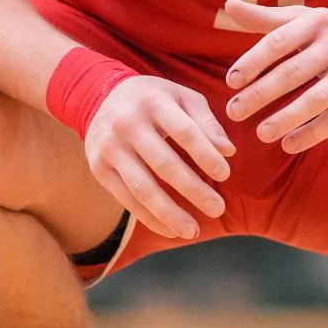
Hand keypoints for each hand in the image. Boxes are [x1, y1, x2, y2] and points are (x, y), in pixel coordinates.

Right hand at [84, 76, 234, 239]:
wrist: (100, 97)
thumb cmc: (154, 100)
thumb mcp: (182, 97)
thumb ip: (206, 122)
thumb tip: (228, 151)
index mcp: (153, 101)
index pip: (184, 132)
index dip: (206, 155)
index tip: (225, 175)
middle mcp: (126, 124)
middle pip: (164, 164)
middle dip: (193, 190)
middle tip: (217, 208)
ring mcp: (109, 147)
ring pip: (142, 188)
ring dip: (169, 213)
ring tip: (193, 230)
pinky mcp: (99, 168)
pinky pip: (126, 199)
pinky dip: (149, 218)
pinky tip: (170, 229)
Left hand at [223, 0, 327, 152]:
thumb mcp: (308, 19)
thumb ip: (268, 19)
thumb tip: (228, 6)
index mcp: (318, 21)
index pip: (278, 41)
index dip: (253, 62)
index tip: (230, 82)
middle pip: (293, 72)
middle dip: (261, 94)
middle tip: (234, 112)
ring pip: (316, 99)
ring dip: (286, 118)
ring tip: (260, 134)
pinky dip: (312, 134)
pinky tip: (289, 144)